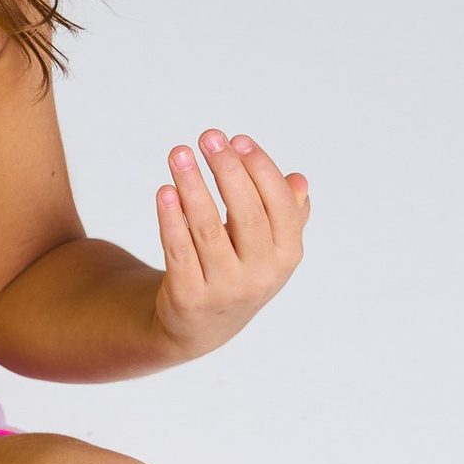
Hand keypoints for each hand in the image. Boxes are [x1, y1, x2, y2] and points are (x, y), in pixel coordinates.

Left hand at [152, 131, 309, 357]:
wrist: (201, 326)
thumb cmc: (239, 271)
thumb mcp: (268, 248)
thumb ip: (285, 215)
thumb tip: (298, 181)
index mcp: (287, 255)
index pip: (278, 204)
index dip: (259, 169)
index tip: (236, 140)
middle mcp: (261, 274)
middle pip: (246, 213)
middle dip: (227, 170)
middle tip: (208, 137)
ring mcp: (225, 288)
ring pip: (207, 229)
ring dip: (193, 186)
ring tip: (179, 153)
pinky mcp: (188, 296)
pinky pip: (178, 251)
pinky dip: (170, 220)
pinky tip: (164, 191)